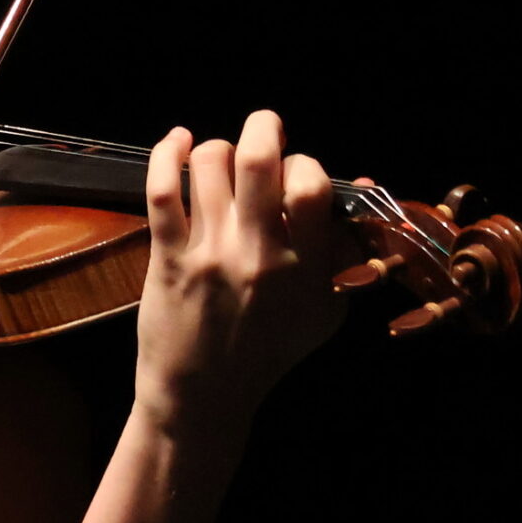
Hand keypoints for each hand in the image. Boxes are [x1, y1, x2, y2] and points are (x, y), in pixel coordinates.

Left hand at [134, 109, 347, 438]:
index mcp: (303, 268)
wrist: (203, 395)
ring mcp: (208, 255)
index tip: (296, 173)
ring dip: (217, 148)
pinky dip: (167, 153)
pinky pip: (161, 189)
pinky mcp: (167, 258)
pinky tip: (177, 142)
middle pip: (258, 162)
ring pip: (208, 166)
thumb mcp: (325, 311)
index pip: (310, 186)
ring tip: (221, 158)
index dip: (305, 164)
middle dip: (264, 128)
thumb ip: (344, 254)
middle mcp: (256, 256)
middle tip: (265, 127)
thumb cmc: (268, 351)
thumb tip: (359, 189)